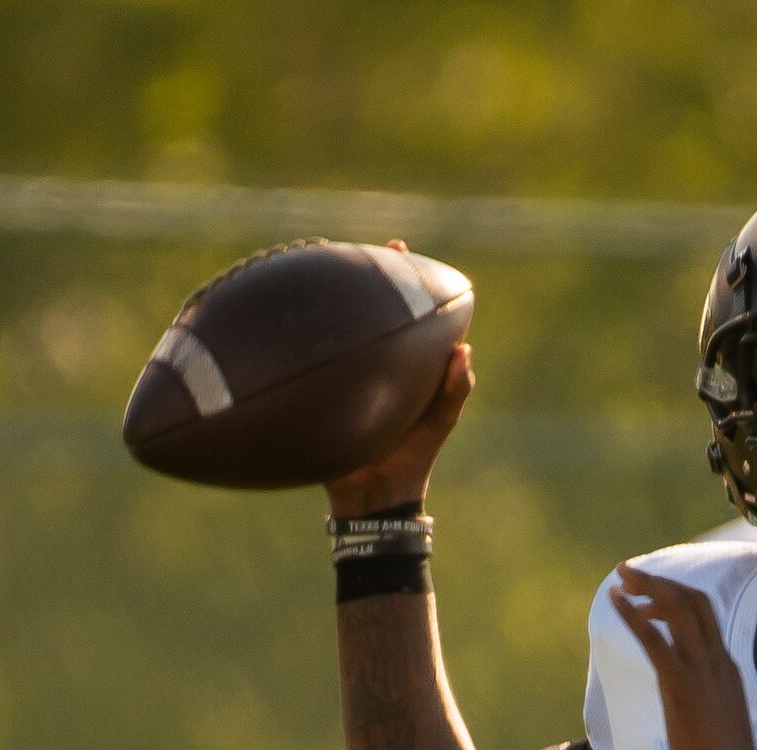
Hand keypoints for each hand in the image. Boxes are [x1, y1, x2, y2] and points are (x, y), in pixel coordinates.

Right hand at [328, 248, 474, 518]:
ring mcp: (348, 377)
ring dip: (332, 303)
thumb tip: (464, 350)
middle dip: (365, 279)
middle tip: (360, 247)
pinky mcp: (325, 394)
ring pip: (341, 332)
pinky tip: (293, 319)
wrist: (374, 495)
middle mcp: (377, 363)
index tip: (399, 248)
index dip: (405, 279)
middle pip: (371, 312)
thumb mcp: (439, 422)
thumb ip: (454, 390)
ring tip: (322, 267)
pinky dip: (307, 339)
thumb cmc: (412, 458)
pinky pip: (315, 359)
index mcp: (406, 364)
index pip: (406, 313)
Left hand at [608, 563, 756, 749]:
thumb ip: (708, 700)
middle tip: (630, 574)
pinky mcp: (679, 682)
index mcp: (726, 668)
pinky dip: (633, 615)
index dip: (677, 598)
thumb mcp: (720, 719)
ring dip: (647, 588)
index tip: (651, 597)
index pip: (706, 616)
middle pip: (694, 601)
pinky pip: (654, 638)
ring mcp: (700, 668)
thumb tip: (692, 700)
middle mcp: (716, 659)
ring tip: (621, 581)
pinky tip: (614, 602)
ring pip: (677, 609)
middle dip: (661, 582)